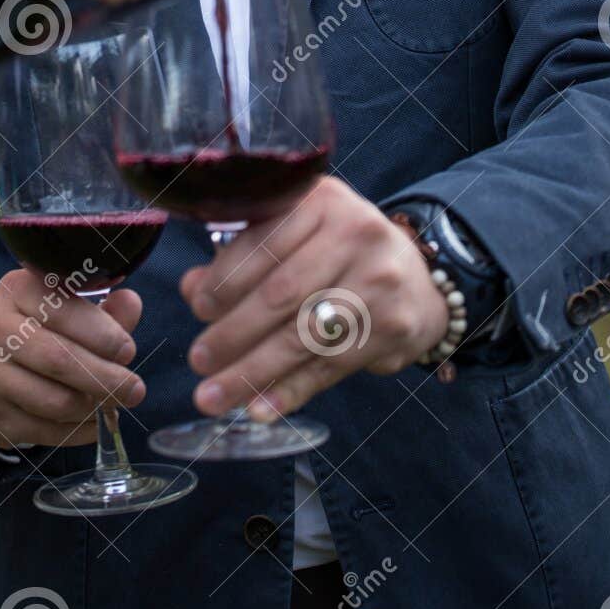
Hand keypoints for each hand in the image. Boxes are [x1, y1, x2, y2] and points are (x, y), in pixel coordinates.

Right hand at [0, 268, 145, 449]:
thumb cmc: (42, 329)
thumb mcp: (69, 308)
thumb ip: (105, 310)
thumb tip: (131, 304)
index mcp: (16, 290)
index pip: (63, 311)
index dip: (103, 334)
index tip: (128, 351)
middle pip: (60, 360)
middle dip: (106, 378)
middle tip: (135, 390)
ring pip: (55, 401)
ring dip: (93, 408)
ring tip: (112, 404)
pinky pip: (45, 431)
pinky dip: (78, 431)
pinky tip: (92, 422)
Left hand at [179, 175, 448, 421]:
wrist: (417, 280)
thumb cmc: (337, 254)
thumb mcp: (294, 238)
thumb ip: (241, 257)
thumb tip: (192, 288)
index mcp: (320, 200)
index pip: (264, 241)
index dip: (225, 279)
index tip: (198, 307)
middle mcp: (355, 232)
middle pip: (281, 292)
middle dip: (232, 332)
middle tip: (198, 360)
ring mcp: (379, 281)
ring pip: (302, 335)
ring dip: (252, 372)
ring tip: (213, 396)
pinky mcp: (392, 326)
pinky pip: (329, 367)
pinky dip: (290, 391)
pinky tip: (259, 408)